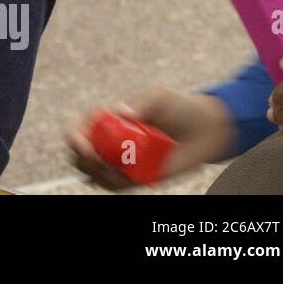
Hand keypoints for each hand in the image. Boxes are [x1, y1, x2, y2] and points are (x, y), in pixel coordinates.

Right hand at [67, 88, 234, 188]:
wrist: (207, 129)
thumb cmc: (180, 107)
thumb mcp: (159, 96)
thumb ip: (140, 102)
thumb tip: (121, 112)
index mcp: (107, 120)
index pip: (78, 130)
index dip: (75, 139)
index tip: (84, 146)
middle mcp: (109, 142)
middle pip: (80, 156)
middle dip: (84, 160)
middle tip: (100, 160)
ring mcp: (122, 161)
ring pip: (95, 175)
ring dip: (100, 175)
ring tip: (118, 169)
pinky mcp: (137, 178)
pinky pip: (116, 186)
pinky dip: (114, 184)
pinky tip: (127, 177)